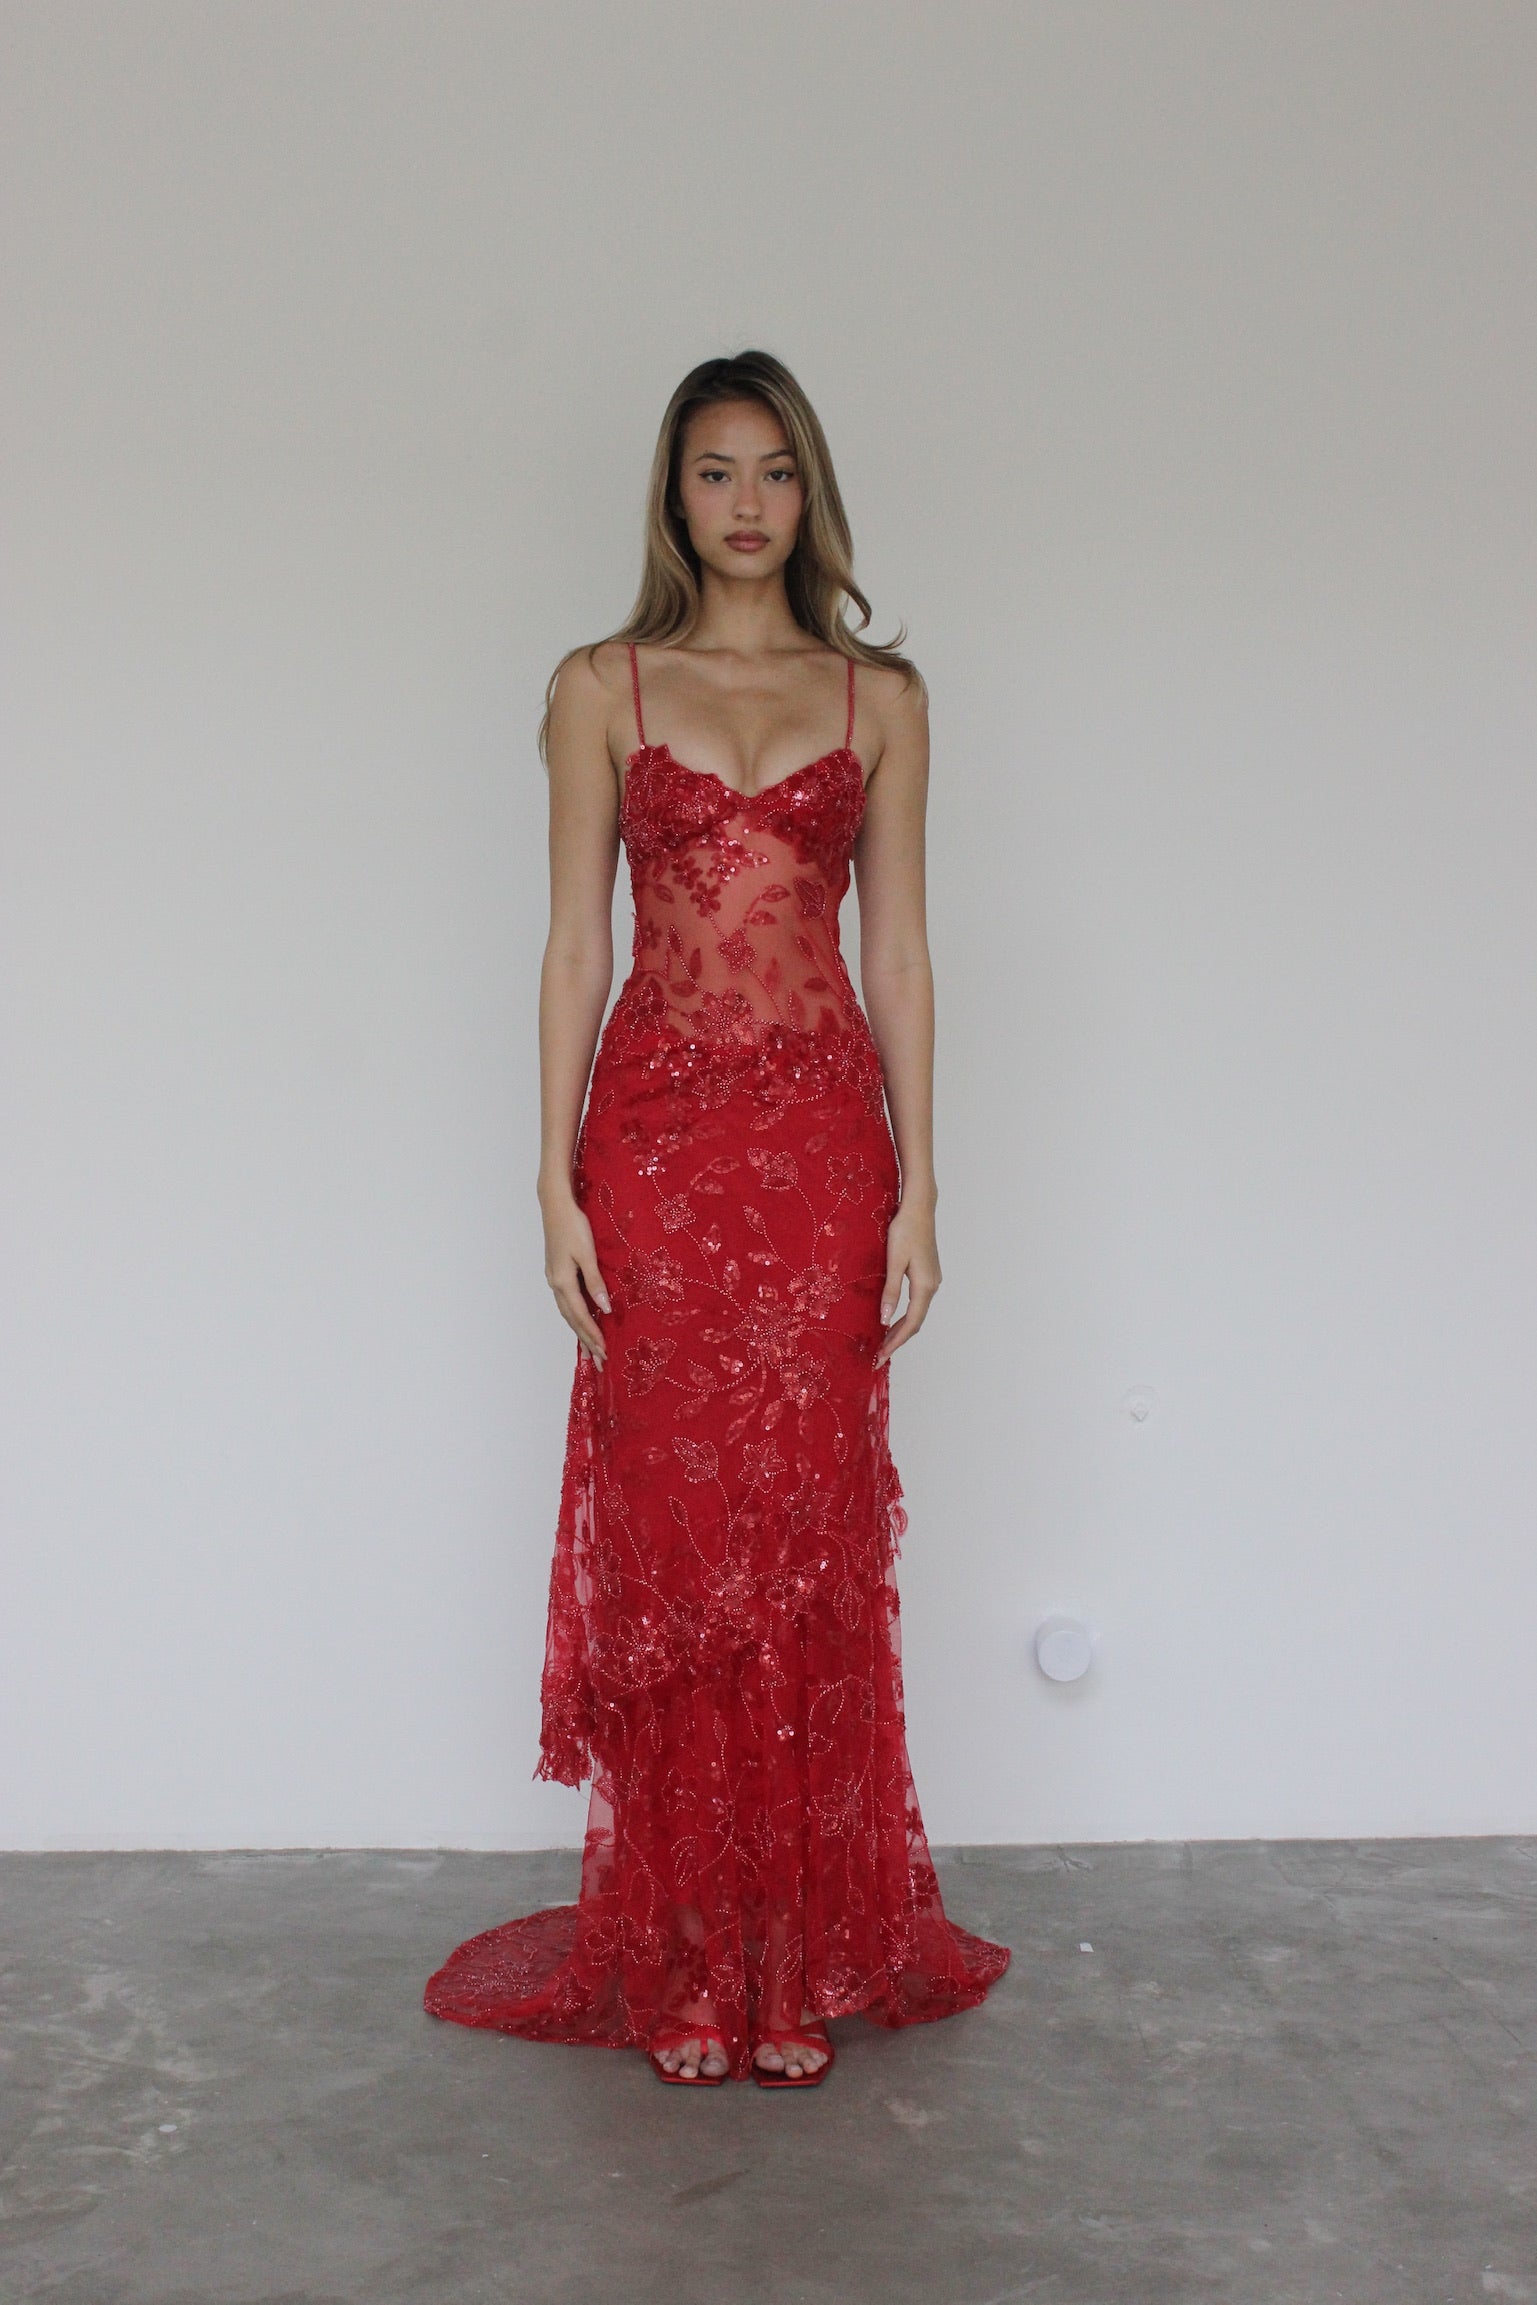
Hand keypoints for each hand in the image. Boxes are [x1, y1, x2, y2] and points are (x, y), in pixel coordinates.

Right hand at [541, 1191, 609, 1366]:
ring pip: (568, 1312)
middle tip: (598, 1361)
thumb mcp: (587, 1253)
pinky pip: (567, 1302)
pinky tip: (580, 1321)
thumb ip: (595, 1281)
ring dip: (579, 1331)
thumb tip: (604, 1307)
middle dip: (586, 1340)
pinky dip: (575, 1316)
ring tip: (589, 1350)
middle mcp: (556, 1284)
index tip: (604, 1351)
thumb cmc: (573, 1225)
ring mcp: (554, 1278)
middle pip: (572, 1319)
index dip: (593, 1334)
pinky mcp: (557, 1272)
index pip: (580, 1315)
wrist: (555, 1205)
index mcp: (563, 1281)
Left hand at [874, 1196, 939, 1366]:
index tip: (881, 1356)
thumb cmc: (904, 1230)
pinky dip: (905, 1315)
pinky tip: (893, 1318)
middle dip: (898, 1339)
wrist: (919, 1207)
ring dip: (902, 1328)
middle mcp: (933, 1286)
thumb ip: (890, 1292)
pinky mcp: (928, 1273)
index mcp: (925, 1286)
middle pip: (916, 1321)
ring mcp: (932, 1279)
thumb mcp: (893, 1262)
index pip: (911, 1323)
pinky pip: (917, 1302)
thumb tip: (884, 1320)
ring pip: (917, 1312)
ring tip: (884, 1341)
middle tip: (879, 1355)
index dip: (896, 1342)